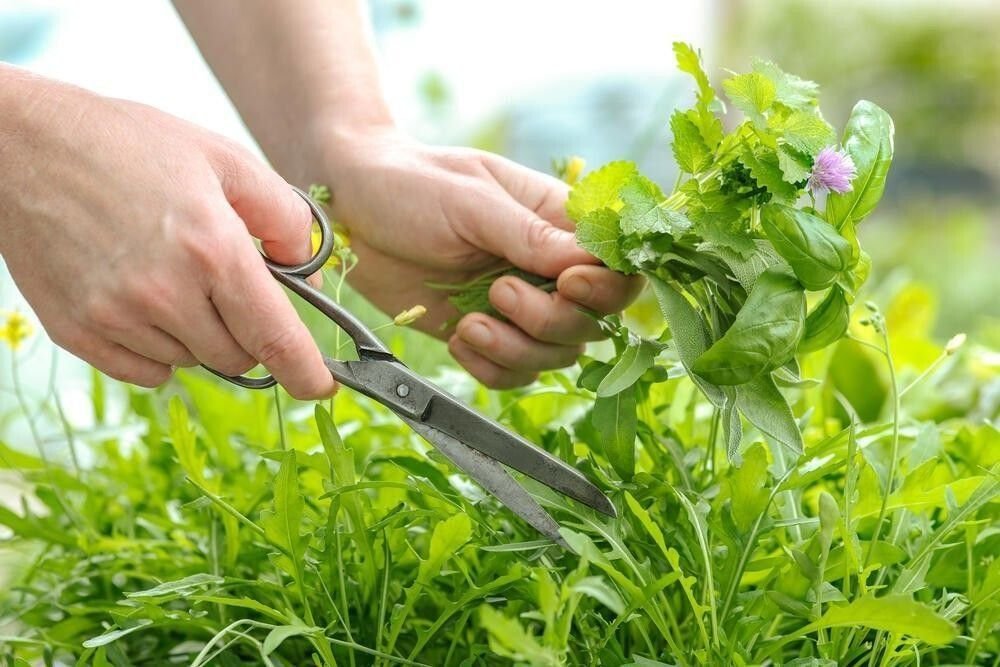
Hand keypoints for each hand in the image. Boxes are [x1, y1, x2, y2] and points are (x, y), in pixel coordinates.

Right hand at [0, 69, 333, 398]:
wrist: (24, 145)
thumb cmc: (129, 144)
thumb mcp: (223, 159)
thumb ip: (282, 213)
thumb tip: (307, 267)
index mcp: (212, 249)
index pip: (275, 337)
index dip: (305, 371)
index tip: (321, 388)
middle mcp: (166, 294)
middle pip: (237, 357)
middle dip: (247, 333)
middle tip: (228, 289)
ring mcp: (116, 318)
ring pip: (192, 363)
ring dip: (200, 336)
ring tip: (172, 277)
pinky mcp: (77, 332)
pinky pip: (146, 371)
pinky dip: (159, 350)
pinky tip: (144, 302)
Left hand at [316, 128, 642, 387]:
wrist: (345, 210)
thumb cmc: (409, 184)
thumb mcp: (471, 200)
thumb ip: (529, 235)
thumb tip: (587, 263)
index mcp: (555, 221)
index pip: (616, 265)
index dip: (605, 286)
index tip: (568, 284)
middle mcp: (545, 268)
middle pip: (592, 321)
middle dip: (551, 321)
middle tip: (501, 294)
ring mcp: (516, 306)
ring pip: (555, 354)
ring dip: (517, 349)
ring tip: (471, 323)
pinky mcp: (483, 334)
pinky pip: (511, 373)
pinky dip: (490, 367)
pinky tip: (458, 339)